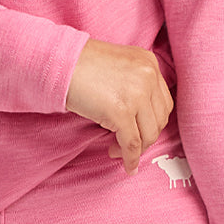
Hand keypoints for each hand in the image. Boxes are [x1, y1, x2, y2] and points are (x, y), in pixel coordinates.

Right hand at [65, 38, 173, 175]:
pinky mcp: (121, 111)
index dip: (152, 121)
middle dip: (146, 136)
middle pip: (159, 119)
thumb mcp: (121, 65)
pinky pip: (132, 144)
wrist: (60, 61)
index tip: (140, 130)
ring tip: (117, 148)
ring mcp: (136, 93)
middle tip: (128, 142)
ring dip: (136, 148)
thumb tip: (142, 118)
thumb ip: (136, 83)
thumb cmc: (83, 64)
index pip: (162, 102)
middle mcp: (148, 76)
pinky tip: (124, 163)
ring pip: (149, 134)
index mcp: (149, 62)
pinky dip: (130, 158)